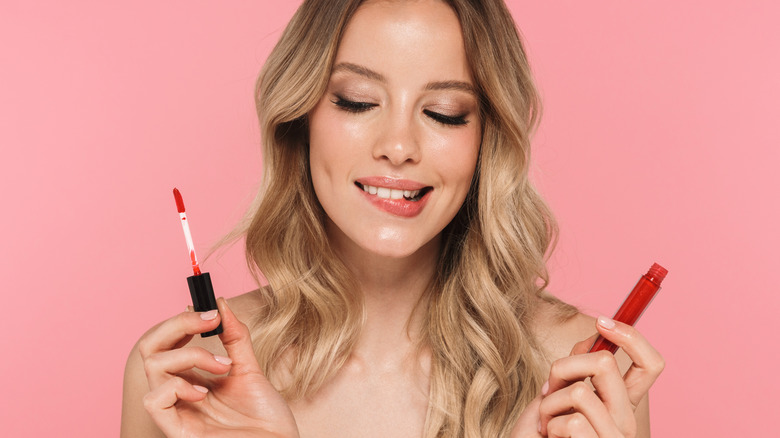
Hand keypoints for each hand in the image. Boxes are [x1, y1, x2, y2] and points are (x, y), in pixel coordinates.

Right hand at [138, 298, 298, 437]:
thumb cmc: (265, 417)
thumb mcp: (250, 369)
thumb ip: (235, 338)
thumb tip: (221, 303)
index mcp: (192, 377)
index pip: (168, 341)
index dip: (182, 320)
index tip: (211, 312)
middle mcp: (180, 392)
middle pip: (150, 347)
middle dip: (176, 325)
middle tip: (209, 321)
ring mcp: (176, 411)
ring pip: (153, 367)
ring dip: (189, 356)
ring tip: (223, 366)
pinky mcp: (177, 430)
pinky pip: (154, 400)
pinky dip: (177, 387)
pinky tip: (204, 393)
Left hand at [512, 317, 663, 436]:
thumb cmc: (545, 435)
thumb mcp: (560, 397)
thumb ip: (578, 372)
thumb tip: (593, 337)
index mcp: (621, 405)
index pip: (650, 364)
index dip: (632, 337)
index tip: (602, 321)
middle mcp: (626, 421)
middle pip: (606, 364)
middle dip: (564, 365)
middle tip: (550, 386)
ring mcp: (615, 437)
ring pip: (580, 392)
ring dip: (549, 403)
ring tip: (545, 422)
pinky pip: (572, 422)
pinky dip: (549, 425)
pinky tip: (549, 437)